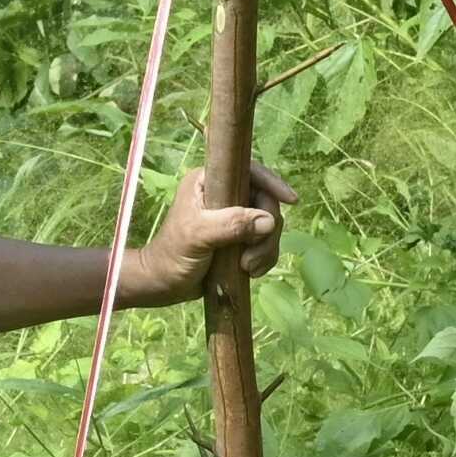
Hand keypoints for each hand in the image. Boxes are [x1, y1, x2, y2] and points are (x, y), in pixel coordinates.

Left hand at [119, 165, 285, 309]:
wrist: (163, 285)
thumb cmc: (172, 255)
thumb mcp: (198, 235)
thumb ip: (231, 224)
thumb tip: (269, 221)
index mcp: (209, 181)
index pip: (249, 171)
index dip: (272, 183)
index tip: (291, 201)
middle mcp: (224, 195)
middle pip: (265, 202)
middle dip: (266, 233)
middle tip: (251, 259)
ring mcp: (233, 217)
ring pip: (268, 225)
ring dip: (265, 249)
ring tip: (248, 268)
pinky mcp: (239, 238)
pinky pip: (265, 243)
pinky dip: (264, 258)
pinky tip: (250, 272)